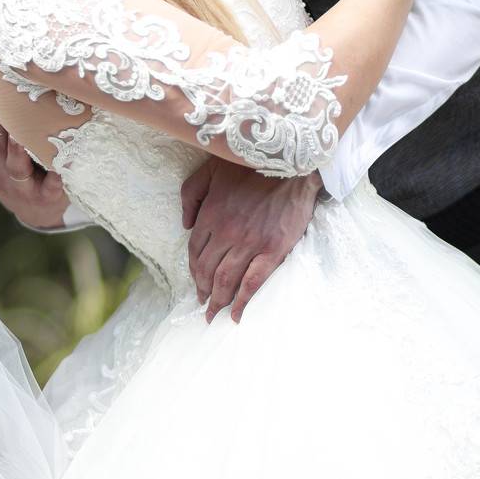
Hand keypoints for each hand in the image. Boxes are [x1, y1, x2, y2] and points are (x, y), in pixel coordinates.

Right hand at [0, 97, 69, 229]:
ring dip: (17, 150)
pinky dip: (55, 177)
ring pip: (16, 167)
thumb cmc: (16, 175)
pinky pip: (50, 187)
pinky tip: (60, 166)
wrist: (36, 212)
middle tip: (1, 100)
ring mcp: (21, 189)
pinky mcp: (45, 198)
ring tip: (20, 134)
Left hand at [180, 158, 321, 322]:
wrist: (293, 163)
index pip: (194, 250)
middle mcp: (226, 233)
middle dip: (201, 290)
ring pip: (225, 280)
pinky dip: (243, 302)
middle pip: (206, 269)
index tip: (195, 280)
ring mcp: (249, 244)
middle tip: (203, 303)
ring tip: (214, 314)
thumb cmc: (251, 164)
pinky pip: (253, 283)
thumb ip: (191, 195)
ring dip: (217, 300)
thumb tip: (186, 224)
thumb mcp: (210, 170)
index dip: (192, 269)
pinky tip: (237, 315)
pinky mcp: (272, 251)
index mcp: (211, 214)